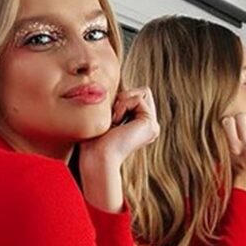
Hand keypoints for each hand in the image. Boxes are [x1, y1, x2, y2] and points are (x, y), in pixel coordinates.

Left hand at [79, 87, 159, 211]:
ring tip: (114, 121)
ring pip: (143, 92)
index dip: (121, 99)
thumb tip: (116, 88)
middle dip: (124, 98)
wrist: (96, 157)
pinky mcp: (150, 125)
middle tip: (113, 118)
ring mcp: (152, 126)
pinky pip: (137, 99)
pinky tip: (116, 123)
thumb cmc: (93, 141)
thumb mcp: (105, 117)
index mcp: (141, 126)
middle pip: (143, 92)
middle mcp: (150, 127)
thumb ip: (116, 104)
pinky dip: (122, 106)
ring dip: (123, 102)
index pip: (136, 96)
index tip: (109, 118)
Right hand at [221, 113, 245, 197]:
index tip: (229, 125)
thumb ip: (221, 137)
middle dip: (239, 119)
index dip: (228, 121)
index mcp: (233, 147)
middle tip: (240, 126)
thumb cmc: (236, 161)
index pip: (228, 121)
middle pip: (241, 116)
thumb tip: (219, 117)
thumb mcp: (224, 151)